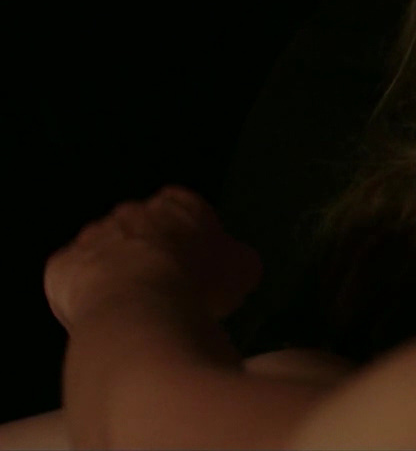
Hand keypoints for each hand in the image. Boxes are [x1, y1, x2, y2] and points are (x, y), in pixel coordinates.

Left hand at [44, 186, 261, 330]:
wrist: (140, 308)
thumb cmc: (194, 285)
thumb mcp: (244, 270)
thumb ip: (238, 260)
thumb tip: (238, 265)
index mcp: (179, 206)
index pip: (189, 213)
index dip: (195, 242)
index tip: (201, 269)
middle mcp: (132, 213)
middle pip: (144, 233)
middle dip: (154, 258)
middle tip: (171, 292)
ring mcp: (93, 238)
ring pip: (107, 255)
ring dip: (119, 276)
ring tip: (140, 312)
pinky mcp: (63, 267)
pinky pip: (74, 280)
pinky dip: (86, 297)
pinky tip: (108, 317)